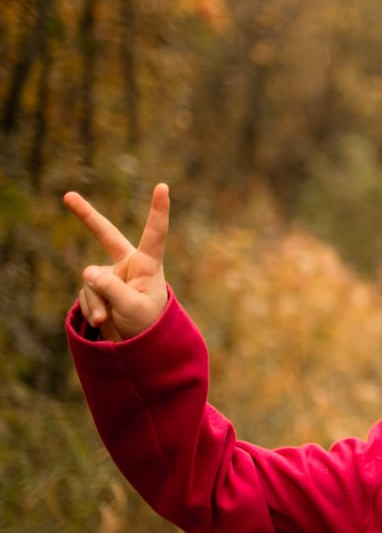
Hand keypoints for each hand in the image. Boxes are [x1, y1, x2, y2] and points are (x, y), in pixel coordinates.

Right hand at [63, 183, 170, 340]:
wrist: (140, 345)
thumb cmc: (148, 325)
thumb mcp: (133, 308)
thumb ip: (111, 288)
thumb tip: (87, 271)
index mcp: (148, 265)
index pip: (154, 234)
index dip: (158, 210)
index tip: (162, 187)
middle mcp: (129, 265)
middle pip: (105, 235)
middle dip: (86, 216)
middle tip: (68, 196)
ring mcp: (111, 275)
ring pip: (91, 280)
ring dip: (97, 302)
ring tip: (110, 318)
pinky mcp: (98, 288)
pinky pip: (86, 293)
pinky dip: (91, 308)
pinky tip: (102, 321)